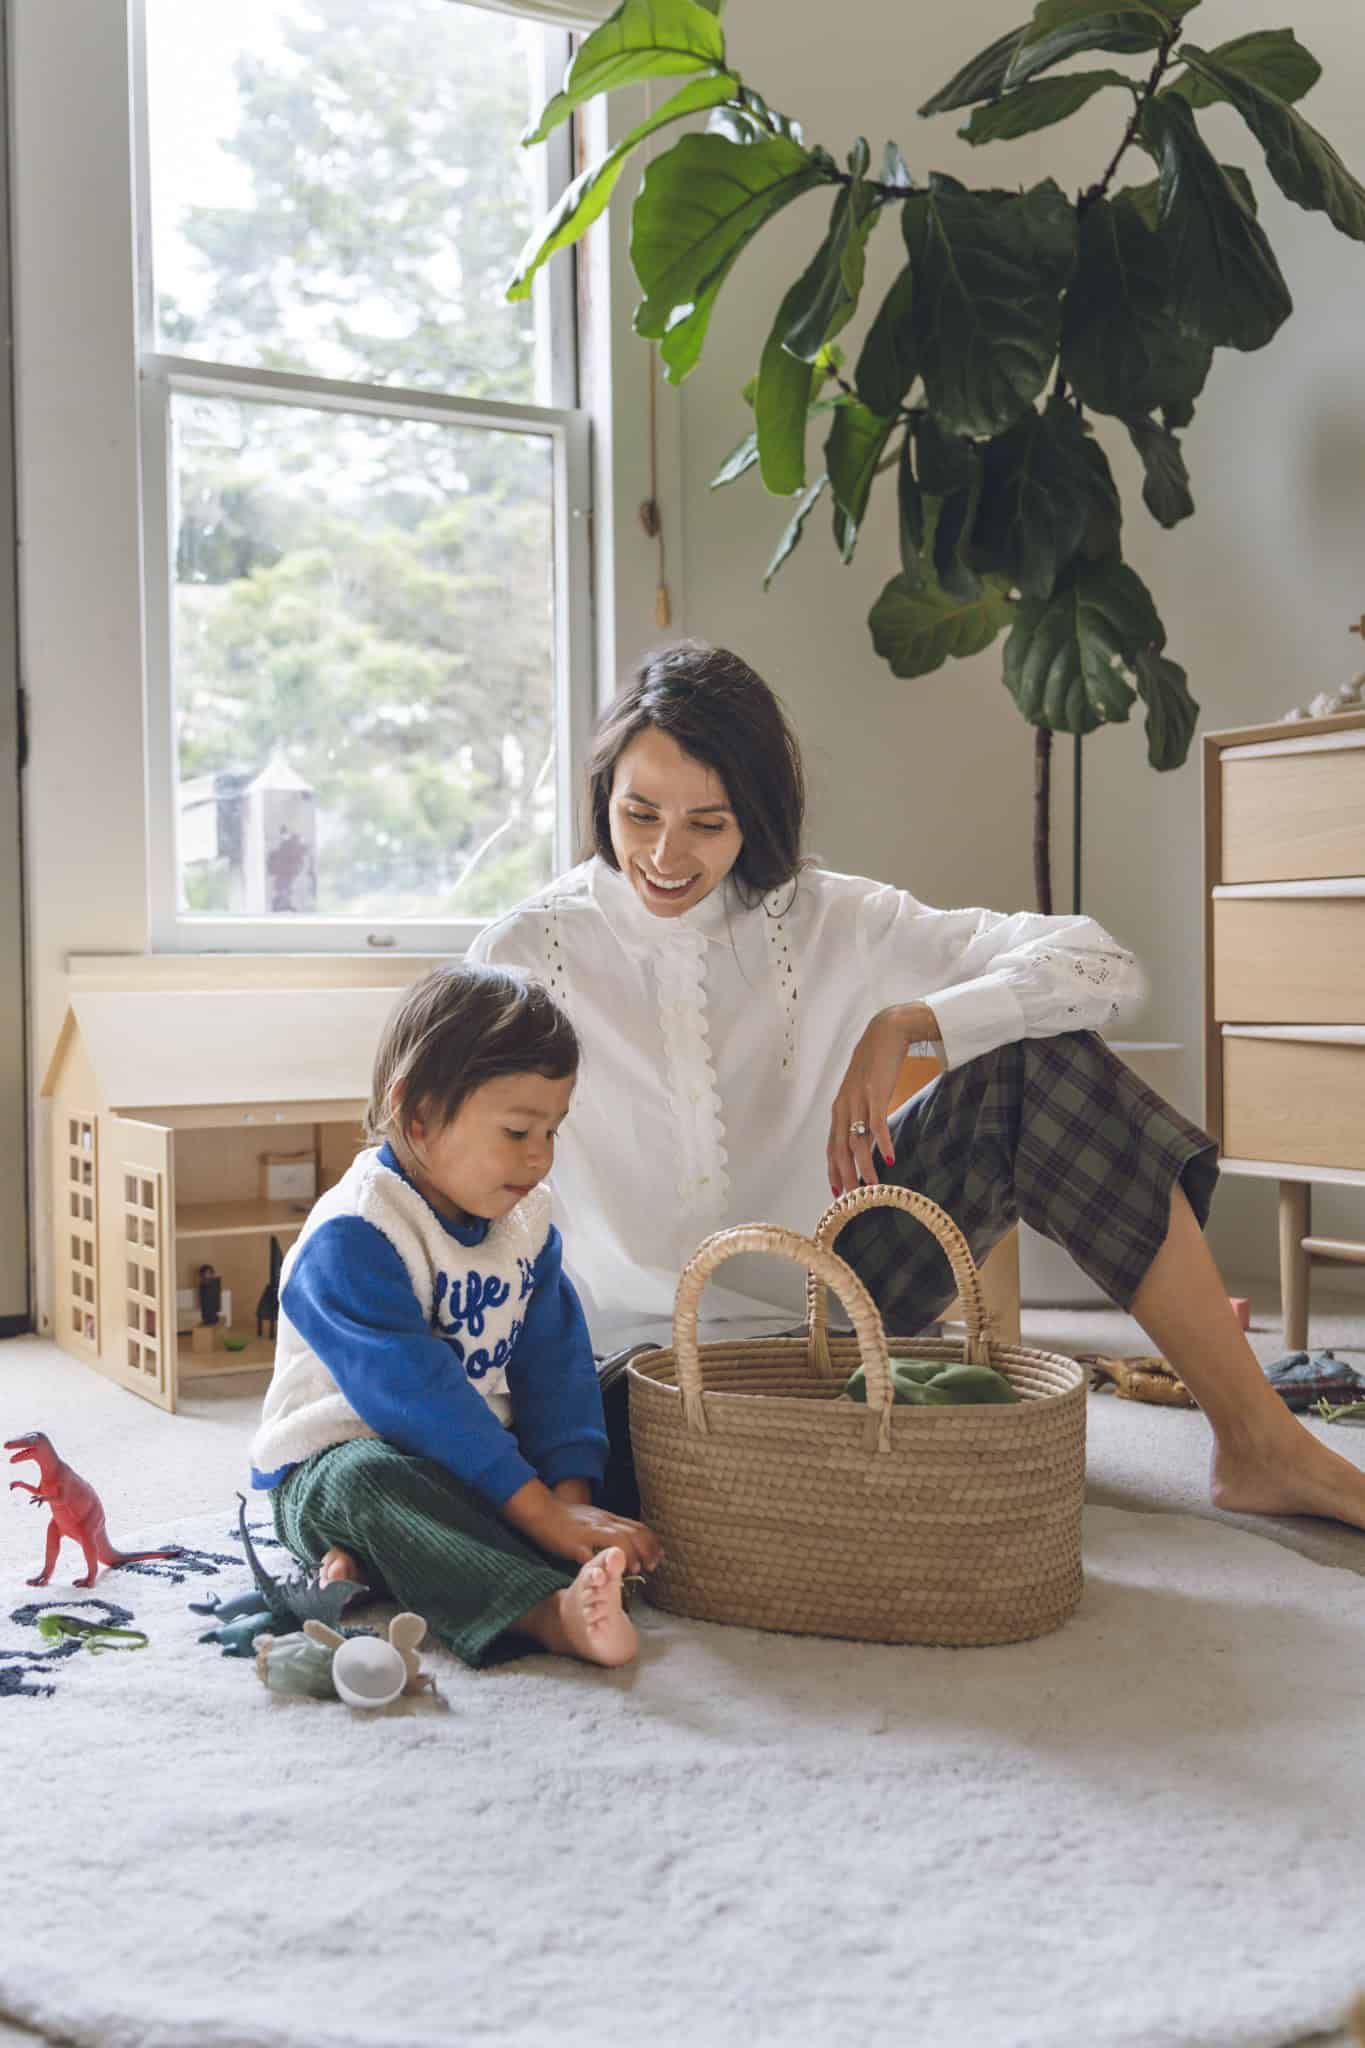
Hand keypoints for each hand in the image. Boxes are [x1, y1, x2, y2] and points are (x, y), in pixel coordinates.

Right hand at [502, 1480, 661, 1574]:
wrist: (542, 1509)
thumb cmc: (566, 1518)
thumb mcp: (592, 1521)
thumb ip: (606, 1531)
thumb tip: (622, 1547)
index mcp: (608, 1519)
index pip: (638, 1527)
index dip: (652, 1543)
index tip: (658, 1557)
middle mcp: (604, 1522)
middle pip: (634, 1532)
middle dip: (648, 1550)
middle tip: (652, 1566)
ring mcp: (591, 1530)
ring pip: (620, 1538)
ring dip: (632, 1554)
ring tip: (636, 1569)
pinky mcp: (576, 1541)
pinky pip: (593, 1551)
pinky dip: (604, 1562)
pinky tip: (608, 1572)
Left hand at [827, 1002, 938, 1198]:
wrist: (885, 1033)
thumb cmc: (875, 1066)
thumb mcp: (862, 1093)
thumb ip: (861, 1116)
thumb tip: (865, 1142)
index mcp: (839, 1110)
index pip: (830, 1147)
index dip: (832, 1171)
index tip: (837, 1192)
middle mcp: (843, 1107)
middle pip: (839, 1150)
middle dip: (845, 1177)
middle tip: (853, 1199)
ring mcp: (858, 1100)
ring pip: (857, 1142)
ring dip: (864, 1167)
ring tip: (872, 1187)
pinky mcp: (875, 1093)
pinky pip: (877, 1124)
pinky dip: (881, 1143)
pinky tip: (888, 1159)